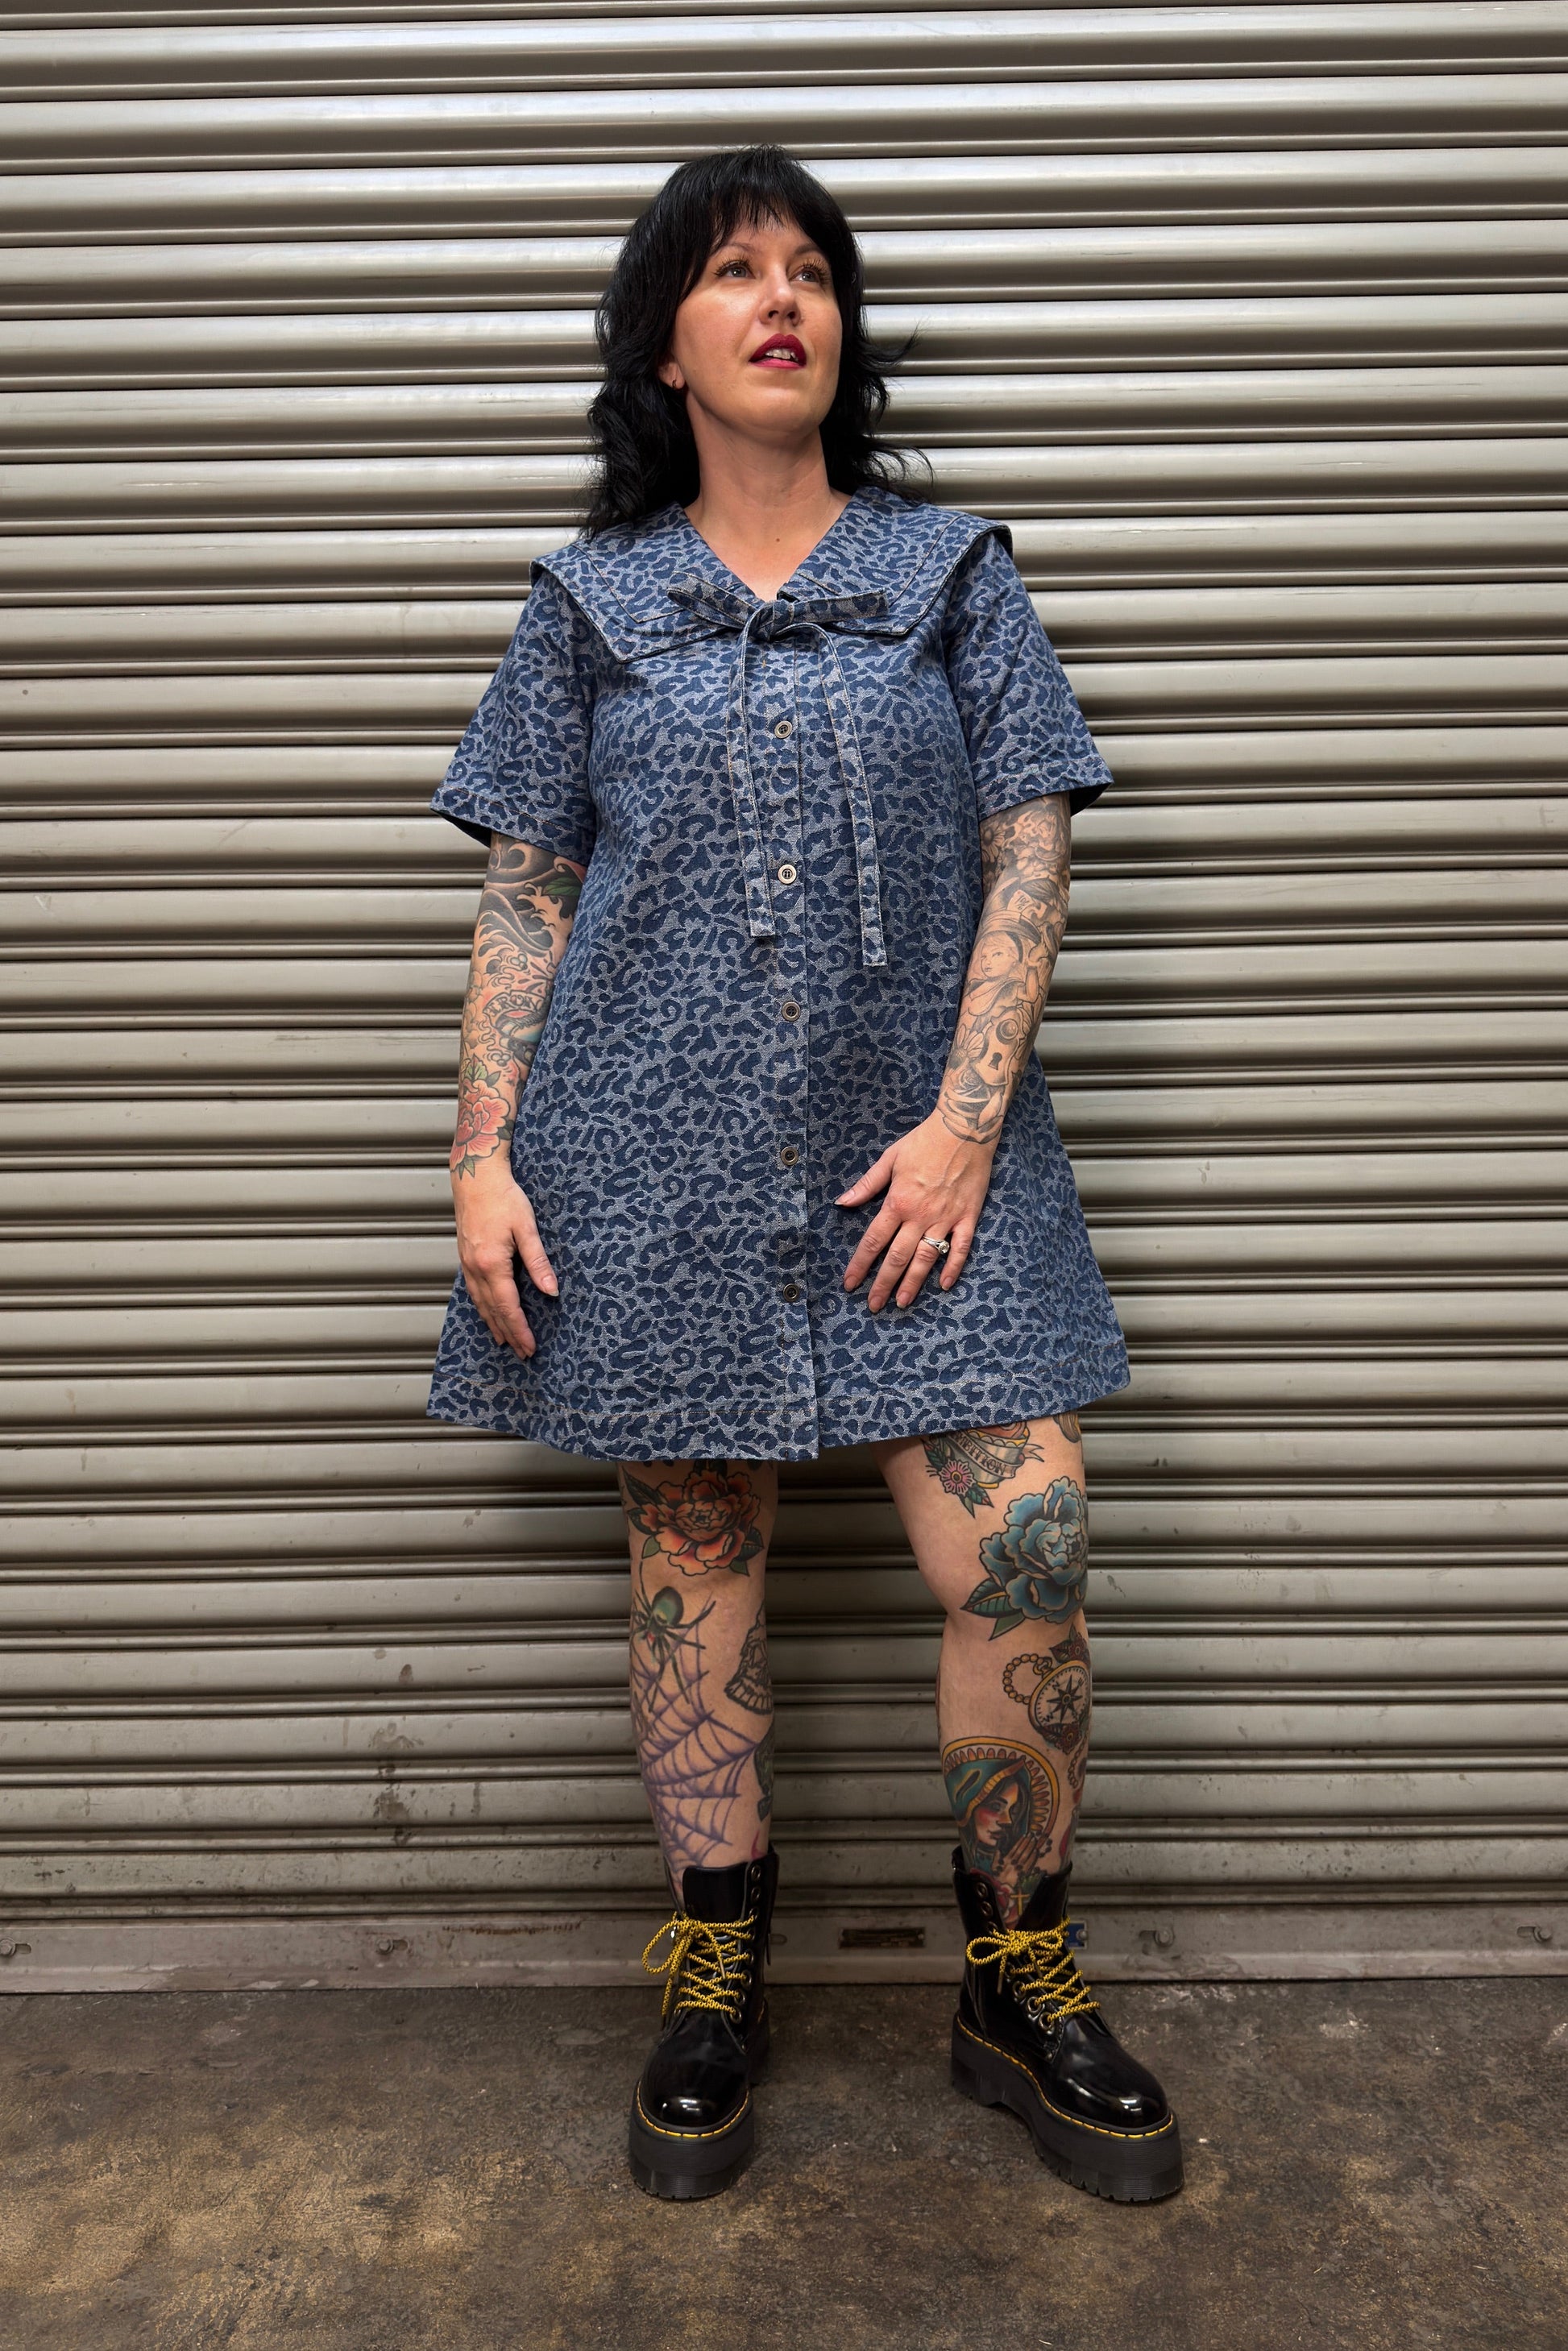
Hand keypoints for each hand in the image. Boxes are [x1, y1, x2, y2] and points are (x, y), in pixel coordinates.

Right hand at [452, 1165, 557, 1355]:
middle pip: (493, 1311)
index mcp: (492, 1263)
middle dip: (508, 1333)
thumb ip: (538, 1261)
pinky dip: (482, 1307)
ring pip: (480, 1303)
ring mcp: (467, 1263)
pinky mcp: (465, 1257)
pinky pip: (473, 1291)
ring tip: (504, 1341)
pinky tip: (488, 1312)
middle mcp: (475, 1268)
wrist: (475, 1177)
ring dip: (493, 1324)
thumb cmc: (503, 1197)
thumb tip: (552, 1291)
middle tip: (522, 1353)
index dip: (519, 1329)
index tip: (530, 1347)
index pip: (508, 1306)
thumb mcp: (527, 1228)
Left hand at [837, 1110, 995, 1310]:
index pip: (873, 1241)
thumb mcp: (890, 1159)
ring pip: (927, 1258)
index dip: (860, 1264)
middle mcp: (920, 1215)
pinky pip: (961, 1247)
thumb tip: (842, 1203)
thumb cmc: (924, 1141)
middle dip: (883, 1283)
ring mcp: (946, 1218)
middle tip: (873, 1305)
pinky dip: (954, 1267)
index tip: (850, 1283)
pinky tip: (945, 1285)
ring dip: (913, 1283)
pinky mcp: (969, 1217)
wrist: (965, 1129)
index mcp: (898, 1202)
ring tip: (902, 1303)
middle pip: (898, 1257)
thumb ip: (867, 1184)